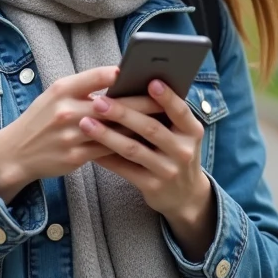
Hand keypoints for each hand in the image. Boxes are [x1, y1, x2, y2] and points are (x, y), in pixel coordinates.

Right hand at [0, 66, 160, 202]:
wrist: (15, 153)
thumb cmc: (41, 120)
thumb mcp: (54, 95)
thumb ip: (83, 87)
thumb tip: (118, 79)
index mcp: (61, 89)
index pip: (98, 76)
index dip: (124, 75)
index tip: (145, 73)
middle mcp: (66, 110)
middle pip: (113, 104)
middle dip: (142, 103)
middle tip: (164, 100)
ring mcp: (71, 135)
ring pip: (114, 130)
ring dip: (139, 127)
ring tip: (161, 122)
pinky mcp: (76, 157)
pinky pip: (109, 150)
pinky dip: (127, 145)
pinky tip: (143, 143)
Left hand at [79, 79, 216, 259]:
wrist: (185, 195)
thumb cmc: (175, 152)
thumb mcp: (181, 134)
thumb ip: (164, 115)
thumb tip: (131, 87)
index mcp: (192, 131)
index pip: (180, 111)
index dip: (167, 97)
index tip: (151, 82)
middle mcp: (183, 151)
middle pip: (150, 128)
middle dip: (122, 113)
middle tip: (98, 101)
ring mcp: (168, 170)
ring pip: (133, 149)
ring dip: (107, 135)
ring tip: (86, 123)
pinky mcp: (152, 186)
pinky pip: (124, 169)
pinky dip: (105, 157)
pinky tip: (88, 146)